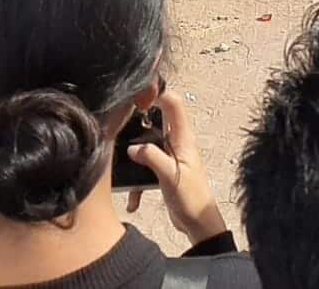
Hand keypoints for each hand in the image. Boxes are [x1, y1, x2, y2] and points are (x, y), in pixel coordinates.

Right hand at [124, 91, 226, 245]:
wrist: (199, 224)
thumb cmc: (192, 199)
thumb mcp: (171, 175)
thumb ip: (152, 157)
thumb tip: (132, 147)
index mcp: (183, 138)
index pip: (173, 103)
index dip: (158, 94)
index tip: (138, 98)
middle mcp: (177, 142)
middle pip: (157, 118)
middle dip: (139, 119)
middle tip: (120, 122)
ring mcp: (170, 156)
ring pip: (147, 143)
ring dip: (135, 153)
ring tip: (121, 162)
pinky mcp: (163, 170)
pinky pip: (145, 167)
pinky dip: (136, 182)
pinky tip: (133, 201)